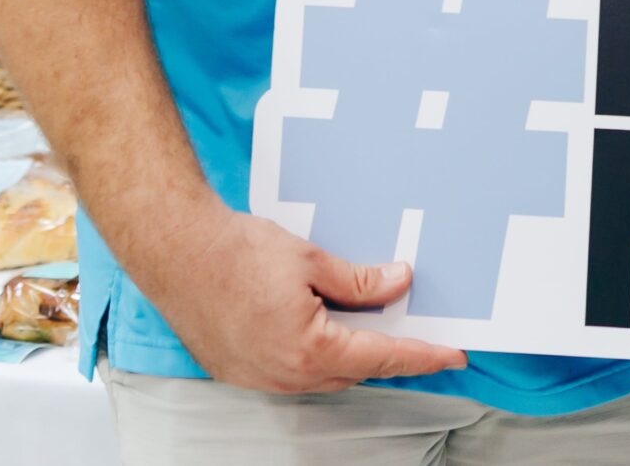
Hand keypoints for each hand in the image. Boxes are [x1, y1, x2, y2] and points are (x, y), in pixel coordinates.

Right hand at [138, 202, 467, 393]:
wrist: (175, 251)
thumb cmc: (234, 252)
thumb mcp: (311, 260)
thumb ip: (359, 281)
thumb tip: (396, 284)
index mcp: (311, 350)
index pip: (384, 357)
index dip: (424, 355)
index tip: (454, 355)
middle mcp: (287, 375)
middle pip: (355, 370)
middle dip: (386, 349)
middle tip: (411, 323)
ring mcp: (260, 377)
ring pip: (324, 374)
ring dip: (348, 351)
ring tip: (366, 318)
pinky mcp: (240, 370)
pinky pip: (293, 372)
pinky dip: (316, 353)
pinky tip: (321, 324)